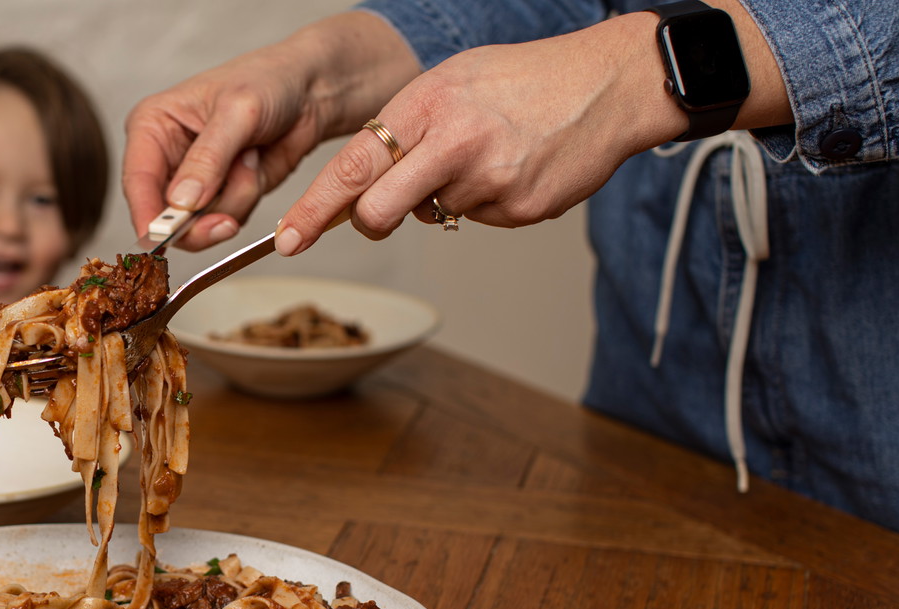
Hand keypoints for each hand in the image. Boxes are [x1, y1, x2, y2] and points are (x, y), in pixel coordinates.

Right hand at [122, 12, 419, 250]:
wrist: (313, 90)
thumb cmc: (270, 81)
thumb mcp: (237, 112)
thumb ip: (208, 159)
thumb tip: (180, 202)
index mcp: (152, 126)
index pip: (138, 180)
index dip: (147, 214)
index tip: (161, 239)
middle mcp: (166, 156)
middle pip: (163, 214)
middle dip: (199, 218)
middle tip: (226, 219)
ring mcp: (194, 180)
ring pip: (199, 222)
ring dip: (233, 199)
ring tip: (250, 158)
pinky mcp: (221, 194)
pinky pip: (227, 219)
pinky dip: (247, 200)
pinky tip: (256, 167)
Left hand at [275, 14, 687, 251]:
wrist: (610, 83)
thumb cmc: (524, 80)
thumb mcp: (451, 82)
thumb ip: (402, 130)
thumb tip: (356, 188)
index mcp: (426, 105)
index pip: (351, 168)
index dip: (313, 210)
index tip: (288, 238)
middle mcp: (453, 144)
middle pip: (378, 213)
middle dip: (372, 220)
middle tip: (390, 208)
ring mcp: (488, 181)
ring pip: (432, 216)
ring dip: (444, 198)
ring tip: (484, 157)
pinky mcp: (518, 209)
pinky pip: (477, 220)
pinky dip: (486, 202)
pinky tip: (513, 167)